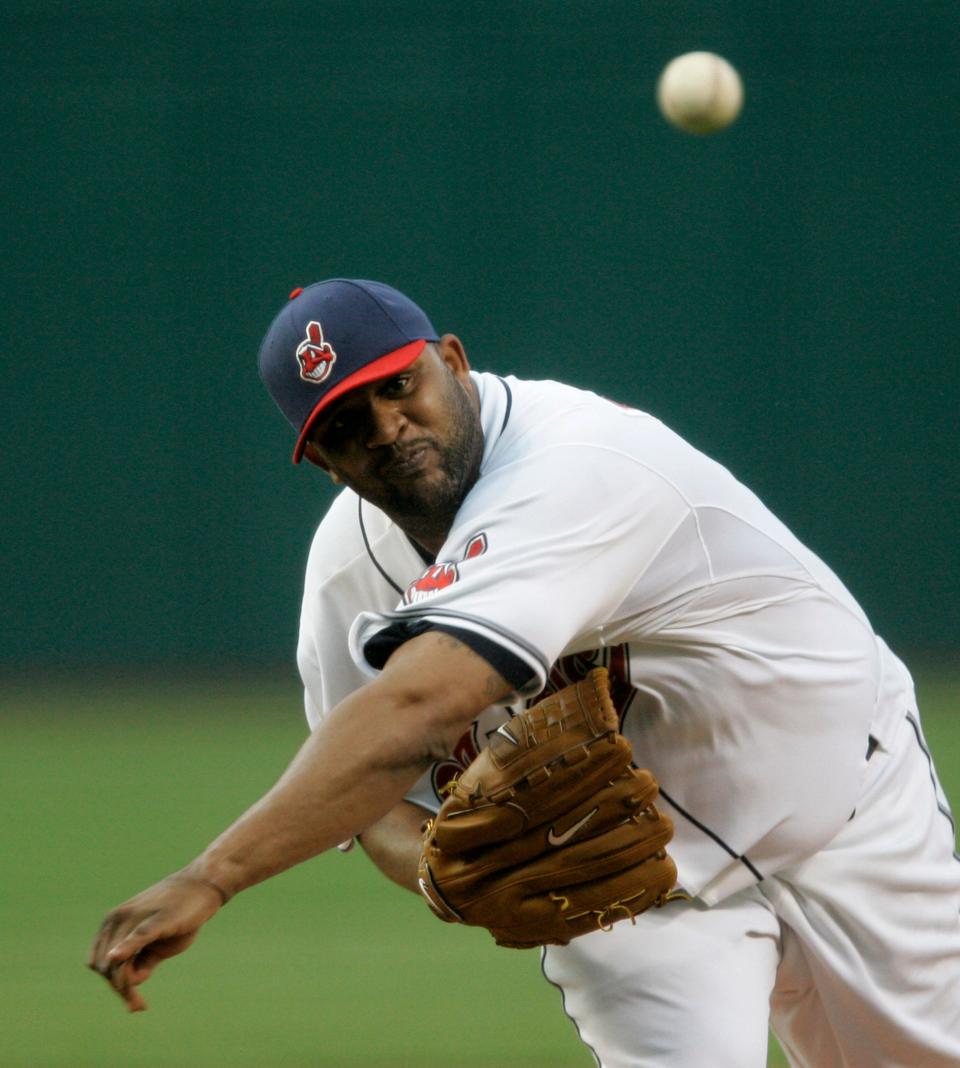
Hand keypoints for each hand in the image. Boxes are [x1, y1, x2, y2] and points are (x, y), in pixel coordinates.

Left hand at [87, 870, 227, 1011]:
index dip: (112, 984)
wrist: (203, 884)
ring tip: (140, 1005)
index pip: (99, 962)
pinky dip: (126, 949)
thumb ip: (143, 961)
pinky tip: (118, 958)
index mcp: (114, 923)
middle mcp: (117, 919)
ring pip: (118, 962)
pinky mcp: (156, 920)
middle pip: (106, 967)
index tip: (132, 1000)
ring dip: (125, 986)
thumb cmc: (181, 913)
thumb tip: (132, 982)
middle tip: (138, 1006)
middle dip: (119, 989)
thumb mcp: (158, 942)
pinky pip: (136, 937)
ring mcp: (134, 918)